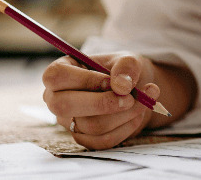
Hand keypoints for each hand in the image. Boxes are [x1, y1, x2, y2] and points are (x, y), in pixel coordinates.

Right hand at [41, 52, 162, 149]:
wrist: (134, 91)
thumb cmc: (123, 71)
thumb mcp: (128, 60)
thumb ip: (126, 66)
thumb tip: (121, 86)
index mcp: (60, 72)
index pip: (56, 76)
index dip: (85, 80)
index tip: (111, 81)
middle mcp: (57, 98)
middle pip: (64, 106)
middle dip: (104, 103)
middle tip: (131, 97)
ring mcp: (68, 121)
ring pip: (91, 125)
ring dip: (124, 114)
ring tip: (144, 101)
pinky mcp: (84, 138)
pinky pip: (104, 140)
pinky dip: (127, 127)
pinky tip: (138, 113)